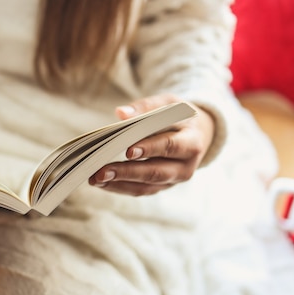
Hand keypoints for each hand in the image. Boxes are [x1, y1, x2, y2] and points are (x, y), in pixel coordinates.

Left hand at [88, 94, 214, 195]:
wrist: (198, 134)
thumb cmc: (178, 116)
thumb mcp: (168, 104)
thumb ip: (146, 107)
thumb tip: (121, 113)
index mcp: (192, 142)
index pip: (170, 147)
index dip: (150, 148)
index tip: (128, 150)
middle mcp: (186, 166)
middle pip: (155, 172)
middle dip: (127, 172)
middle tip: (101, 171)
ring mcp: (174, 180)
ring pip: (146, 186)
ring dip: (119, 183)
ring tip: (96, 179)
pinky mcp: (162, 186)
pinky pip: (140, 190)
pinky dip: (120, 187)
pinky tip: (102, 182)